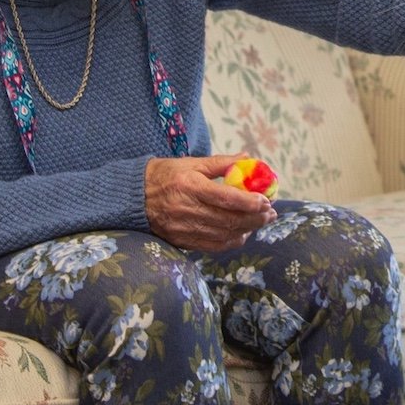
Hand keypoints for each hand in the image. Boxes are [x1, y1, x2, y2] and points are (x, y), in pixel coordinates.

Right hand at [144, 154, 277, 251]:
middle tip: (271, 213)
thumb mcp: (191, 163)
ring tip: (262, 221)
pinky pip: (213, 246)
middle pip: (228, 219)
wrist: (134, 198)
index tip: (266, 200)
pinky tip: (242, 233)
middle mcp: (186, 209)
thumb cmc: (165, 175)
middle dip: (255, 218)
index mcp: (189, 186)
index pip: (225, 198)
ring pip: (224, 234)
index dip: (248, 201)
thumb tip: (248, 158)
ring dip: (248, 229)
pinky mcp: (182, 241)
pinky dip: (232, 241)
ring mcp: (184, 228)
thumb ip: (221, 163)